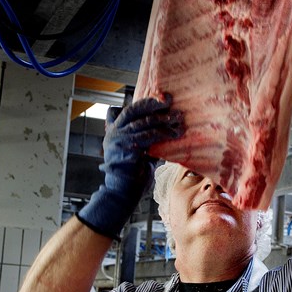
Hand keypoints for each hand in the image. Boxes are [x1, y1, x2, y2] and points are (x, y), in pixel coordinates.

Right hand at [77, 97, 182, 237]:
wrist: (123, 192)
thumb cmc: (132, 175)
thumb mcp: (138, 152)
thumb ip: (145, 140)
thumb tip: (164, 130)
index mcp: (113, 132)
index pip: (126, 111)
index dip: (143, 103)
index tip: (160, 99)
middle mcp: (114, 134)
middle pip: (133, 111)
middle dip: (153, 104)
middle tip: (169, 101)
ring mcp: (119, 140)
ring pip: (144, 122)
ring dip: (163, 119)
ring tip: (178, 118)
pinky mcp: (128, 149)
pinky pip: (149, 136)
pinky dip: (163, 133)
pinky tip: (174, 134)